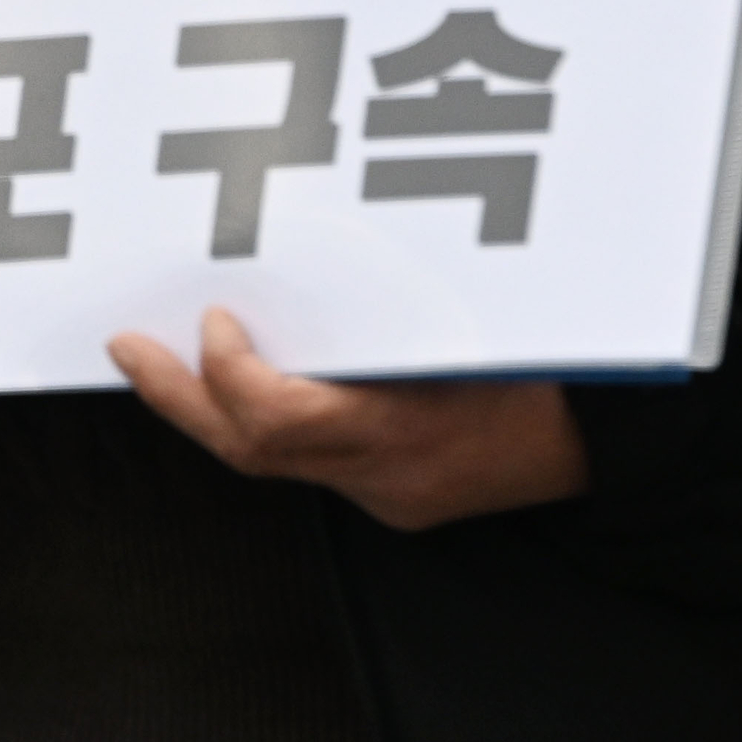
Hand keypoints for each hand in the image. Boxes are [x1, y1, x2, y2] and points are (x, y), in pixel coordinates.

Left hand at [113, 306, 591, 531]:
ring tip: (157, 362)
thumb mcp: (475, 320)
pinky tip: (234, 384)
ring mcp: (391, 496)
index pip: (279, 421)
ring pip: (270, 463)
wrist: (616, 440)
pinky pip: (306, 465)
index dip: (228, 375)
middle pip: (252, 452)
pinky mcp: (397, 498)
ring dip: (207, 411)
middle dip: (177, 399)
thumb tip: (310, 243)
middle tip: (126, 350)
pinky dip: (260, 422)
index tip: (214, 324)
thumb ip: (389, 305)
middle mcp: (388, 478)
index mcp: (405, 433)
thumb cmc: (554, 365)